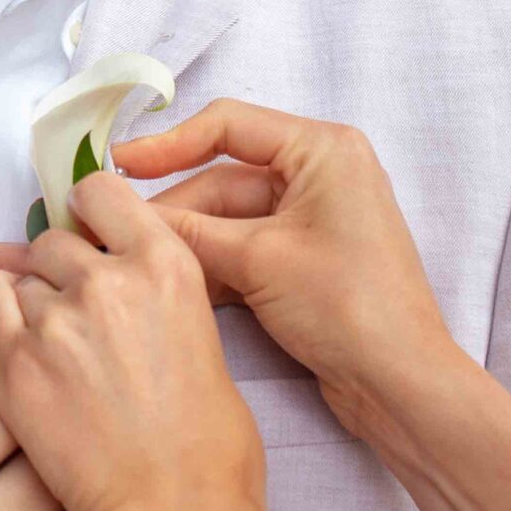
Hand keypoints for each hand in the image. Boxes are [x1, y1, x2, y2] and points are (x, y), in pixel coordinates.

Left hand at [0, 174, 264, 510]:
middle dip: (59, 270)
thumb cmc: (209, 448)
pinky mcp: (14, 361)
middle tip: (74, 317)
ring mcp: (55, 317)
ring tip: (53, 352)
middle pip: (53, 240)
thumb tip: (133, 300)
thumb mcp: (205, 344)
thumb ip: (160, 304)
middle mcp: (106, 277)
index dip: (90, 212)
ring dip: (30, 303)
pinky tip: (18, 350)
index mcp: (166, 264)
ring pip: (19, 278)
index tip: (89, 234)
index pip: (102, 192)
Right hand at [115, 100, 451, 443]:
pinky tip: (168, 285)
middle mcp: (320, 174)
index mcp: (322, 150)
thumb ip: (187, 233)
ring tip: (130, 261)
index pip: (229, 125)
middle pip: (223, 179)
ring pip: (228, 219)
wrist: (400, 385)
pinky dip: (210, 265)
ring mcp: (312, 220)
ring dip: (185, 242)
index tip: (117, 166)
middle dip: (172, 210)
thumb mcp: (257, 259)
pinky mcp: (304, 261)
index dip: (167, 144)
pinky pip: (243, 248)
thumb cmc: (346, 306)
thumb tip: (124, 214)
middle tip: (110, 232)